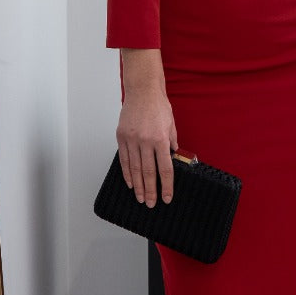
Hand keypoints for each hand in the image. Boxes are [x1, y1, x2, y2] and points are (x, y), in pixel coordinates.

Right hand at [117, 49, 178, 207]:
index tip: (167, 197)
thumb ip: (172, 142)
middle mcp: (145, 141)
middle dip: (151, 191)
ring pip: (134, 169)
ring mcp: (131, 139)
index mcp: (160, 139)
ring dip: (138, 186)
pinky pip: (123, 159)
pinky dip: (126, 173)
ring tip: (141, 198)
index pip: (165, 169)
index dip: (166, 186)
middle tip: (152, 204)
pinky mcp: (121, 137)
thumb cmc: (158, 105)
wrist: (142, 90)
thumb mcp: (171, 124)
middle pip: (148, 173)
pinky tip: (130, 183)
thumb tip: (174, 158)